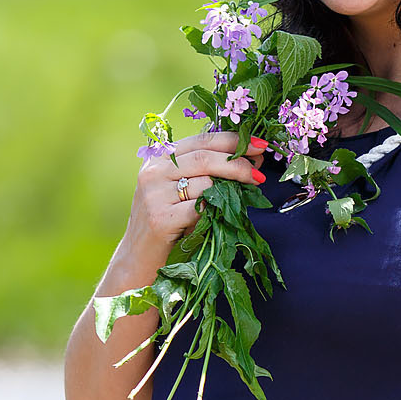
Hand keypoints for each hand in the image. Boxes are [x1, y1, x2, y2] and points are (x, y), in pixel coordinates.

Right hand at [125, 133, 268, 255]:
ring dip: (230, 191)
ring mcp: (153, 194)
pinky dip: (215, 211)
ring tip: (240, 199)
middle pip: (205, 157)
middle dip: (239, 163)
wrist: (140, 259)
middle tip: (260, 174)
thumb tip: (253, 157)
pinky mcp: (159, 218)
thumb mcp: (186, 191)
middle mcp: (153, 171)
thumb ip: (212, 171)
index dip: (234, 140)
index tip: (260, 144)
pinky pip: (200, 208)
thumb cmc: (171, 223)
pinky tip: (218, 218)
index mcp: (160, 158)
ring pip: (205, 183)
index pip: (202, 140)